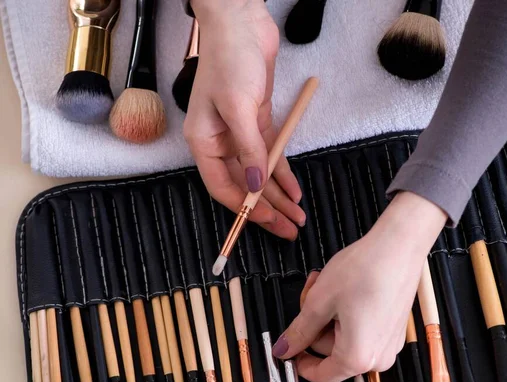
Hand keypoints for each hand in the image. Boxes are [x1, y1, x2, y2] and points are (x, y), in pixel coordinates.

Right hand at [184, 0, 304, 240]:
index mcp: (204, 142)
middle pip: (244, 186)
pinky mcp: (257, 123)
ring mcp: (239, 134)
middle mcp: (220, 143)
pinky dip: (282, 172)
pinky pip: (270, 156)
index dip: (245, 207)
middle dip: (268, 208)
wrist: (242, 22)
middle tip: (289, 228)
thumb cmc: (230, 61)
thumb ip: (249, 149)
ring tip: (297, 216)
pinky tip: (294, 189)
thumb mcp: (238, 107)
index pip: (223, 187)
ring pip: (260, 174)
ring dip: (279, 196)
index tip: (269, 221)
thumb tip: (257, 186)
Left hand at [272, 192, 446, 381]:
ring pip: (344, 338)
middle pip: (331, 352)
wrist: (400, 246)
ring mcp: (389, 344)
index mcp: (357, 357)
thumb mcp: (320, 301)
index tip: (288, 346)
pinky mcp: (394, 329)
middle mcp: (378, 358)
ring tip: (325, 284)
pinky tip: (344, 289)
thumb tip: (284, 350)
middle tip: (309, 294)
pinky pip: (362, 330)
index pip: (321, 376)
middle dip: (315, 325)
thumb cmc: (364, 271)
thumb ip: (300, 331)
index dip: (300, 361)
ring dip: (330, 315)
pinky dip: (347, 313)